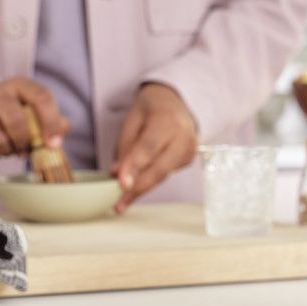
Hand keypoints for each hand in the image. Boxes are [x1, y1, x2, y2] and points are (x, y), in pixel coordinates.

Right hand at [0, 78, 69, 161]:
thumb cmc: (10, 109)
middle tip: (24, 149)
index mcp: (21, 85)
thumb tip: (64, 129)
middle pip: (16, 123)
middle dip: (24, 143)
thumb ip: (52, 118)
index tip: (52, 143)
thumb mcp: (31, 107)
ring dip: (7, 152)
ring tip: (9, 149)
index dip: (50, 123)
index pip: (42, 98)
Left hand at [113, 83, 197, 212]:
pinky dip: (150, 182)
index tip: (121, 184)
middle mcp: (183, 135)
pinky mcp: (189, 159)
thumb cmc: (149, 110)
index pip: (149, 147)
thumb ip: (125, 146)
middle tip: (119, 203)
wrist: (173, 102)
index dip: (135, 167)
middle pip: (160, 168)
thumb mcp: (131, 120)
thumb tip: (116, 174)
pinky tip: (137, 187)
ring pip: (163, 175)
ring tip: (122, 202)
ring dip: (142, 189)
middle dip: (138, 187)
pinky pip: (167, 174)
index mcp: (166, 120)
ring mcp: (189, 149)